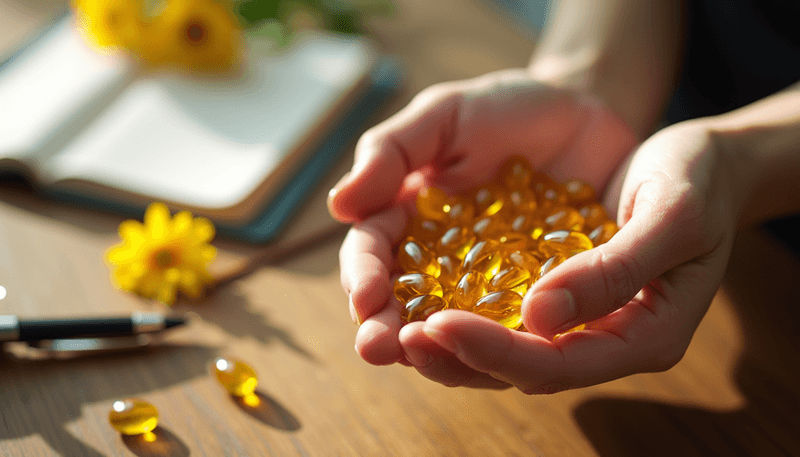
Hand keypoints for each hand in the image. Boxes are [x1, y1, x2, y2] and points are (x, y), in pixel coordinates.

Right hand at [328, 69, 637, 386]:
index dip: (364, 276)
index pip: (372, 255)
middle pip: (404, 306)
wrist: (583, 114)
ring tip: (431, 357)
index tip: (366, 297)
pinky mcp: (541, 300)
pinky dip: (509, 343)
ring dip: (439, 351)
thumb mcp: (445, 116)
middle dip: (388, 330)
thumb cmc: (505, 111)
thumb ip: (392, 152)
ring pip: (456, 332)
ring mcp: (491, 289)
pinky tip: (509, 349)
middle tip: (379, 348)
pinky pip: (522, 331)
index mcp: (407, 222)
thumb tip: (339, 206)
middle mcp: (441, 265)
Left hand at [417, 120, 740, 392]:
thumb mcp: (672, 215)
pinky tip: (417, 294)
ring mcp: (577, 320)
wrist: (695, 159)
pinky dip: (460, 306)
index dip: (496, 352)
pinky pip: (502, 312)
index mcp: (643, 335)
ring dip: (447, 343)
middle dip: (457, 358)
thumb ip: (614, 270)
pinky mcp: (554, 292)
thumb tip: (538, 318)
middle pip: (523, 370)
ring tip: (392, 328)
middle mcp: (603, 338)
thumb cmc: (697, 180)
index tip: (438, 325)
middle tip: (396, 340)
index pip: (560, 365)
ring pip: (505, 349)